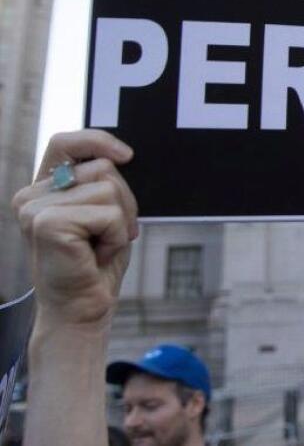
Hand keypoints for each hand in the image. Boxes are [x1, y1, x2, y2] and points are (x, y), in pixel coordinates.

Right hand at [11, 129, 136, 327]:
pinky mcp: (47, 223)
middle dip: (123, 200)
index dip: (97, 140)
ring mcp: (34, 209)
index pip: (65, 142)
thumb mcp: (102, 214)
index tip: (126, 155)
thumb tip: (118, 155)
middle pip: (102, 167)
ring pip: (109, 189)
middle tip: (108, 235)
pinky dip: (116, 236)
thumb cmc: (94, 263)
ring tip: (99, 246)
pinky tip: (96, 255)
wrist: (82, 308)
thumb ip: (100, 183)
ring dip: (120, 221)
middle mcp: (30, 196)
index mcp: (42, 189)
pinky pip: (109, 214)